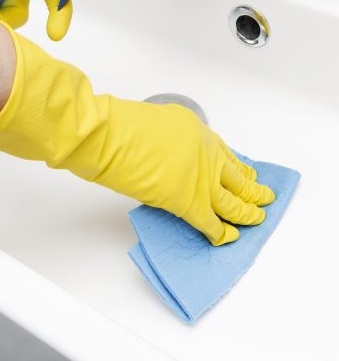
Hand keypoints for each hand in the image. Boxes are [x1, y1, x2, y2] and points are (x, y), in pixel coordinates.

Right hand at [0, 24, 274, 244]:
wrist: (100, 134)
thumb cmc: (108, 124)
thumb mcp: (144, 122)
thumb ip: (159, 139)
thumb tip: (157, 155)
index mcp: (191, 127)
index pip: (222, 150)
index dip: (235, 165)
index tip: (243, 171)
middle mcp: (202, 149)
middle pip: (235, 174)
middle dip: (250, 188)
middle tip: (260, 196)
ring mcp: (198, 175)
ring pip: (233, 200)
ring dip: (245, 212)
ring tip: (253, 219)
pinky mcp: (187, 200)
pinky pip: (211, 222)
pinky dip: (220, 233)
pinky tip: (224, 239)